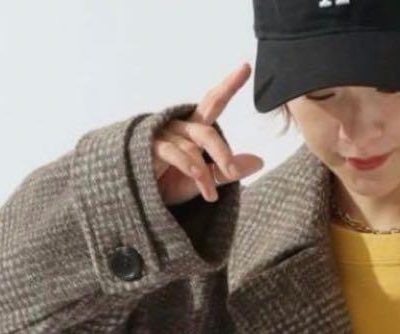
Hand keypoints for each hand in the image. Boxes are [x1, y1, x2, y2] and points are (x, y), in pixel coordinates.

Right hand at [153, 62, 264, 205]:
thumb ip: (227, 171)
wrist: (139, 200)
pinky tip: (198, 178)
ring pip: (192, 149)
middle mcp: (179, 126)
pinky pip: (173, 152)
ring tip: (211, 196)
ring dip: (204, 174)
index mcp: (193, 129)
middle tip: (233, 172)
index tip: (246, 67)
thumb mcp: (204, 180)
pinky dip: (188, 167)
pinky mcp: (149, 146)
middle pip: (206, 133)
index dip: (229, 85)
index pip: (213, 103)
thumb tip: (260, 162)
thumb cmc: (170, 184)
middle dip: (222, 152)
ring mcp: (163, 135)